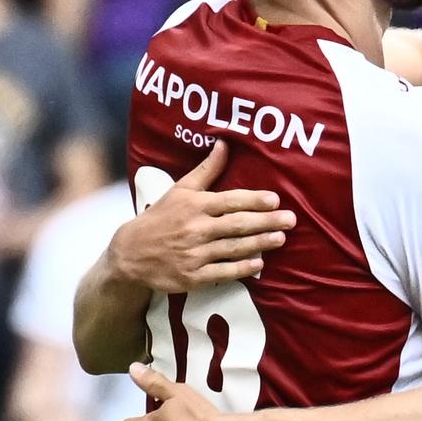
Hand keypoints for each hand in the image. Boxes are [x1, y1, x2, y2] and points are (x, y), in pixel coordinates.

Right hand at [110, 141, 295, 291]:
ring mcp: (194, 254)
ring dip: (259, 243)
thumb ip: (206, 169)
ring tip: (280, 238)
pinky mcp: (192, 277)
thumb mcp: (180, 189)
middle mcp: (195, 229)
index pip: (229, 201)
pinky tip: (259, 264)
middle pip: (236, 225)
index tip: (275, 199)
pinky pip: (222, 272)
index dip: (253, 201)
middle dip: (265, 222)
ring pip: (233, 248)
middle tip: (290, 220)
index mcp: (194, 205)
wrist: (130, 253)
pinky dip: (241, 268)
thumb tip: (225, 143)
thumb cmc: (160, 217)